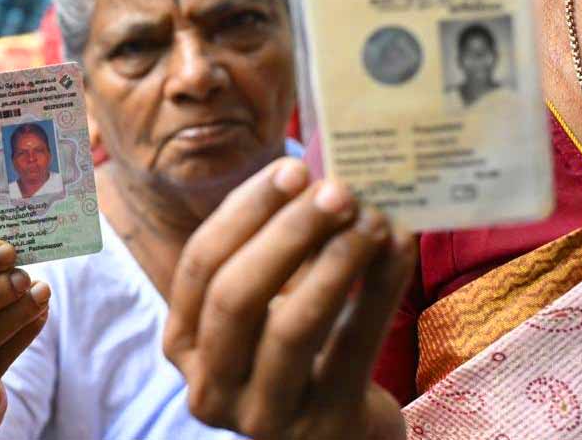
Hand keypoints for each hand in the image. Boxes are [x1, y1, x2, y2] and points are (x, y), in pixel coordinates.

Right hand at [163, 158, 415, 439]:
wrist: (338, 434)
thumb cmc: (297, 353)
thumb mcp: (264, 306)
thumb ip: (272, 251)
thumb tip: (313, 171)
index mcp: (182, 344)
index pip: (200, 265)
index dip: (245, 212)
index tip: (291, 168)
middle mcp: (209, 387)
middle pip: (234, 295)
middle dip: (287, 233)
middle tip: (337, 190)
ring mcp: (263, 418)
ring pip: (290, 327)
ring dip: (334, 262)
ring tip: (372, 218)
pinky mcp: (324, 429)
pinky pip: (352, 350)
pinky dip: (378, 292)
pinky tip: (399, 249)